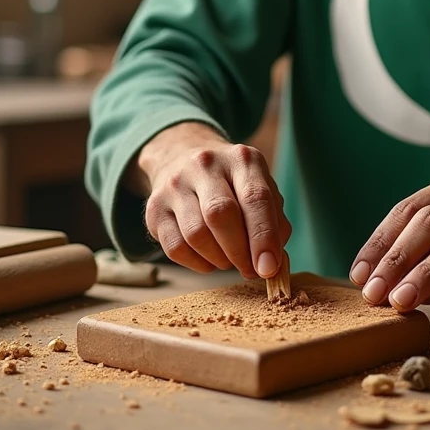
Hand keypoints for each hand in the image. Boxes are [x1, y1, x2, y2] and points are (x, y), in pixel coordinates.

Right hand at [139, 122, 290, 279]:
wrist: (183, 159)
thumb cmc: (233, 184)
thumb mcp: (261, 189)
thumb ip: (275, 223)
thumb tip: (272, 262)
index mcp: (241, 159)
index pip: (255, 197)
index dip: (264, 237)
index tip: (269, 268)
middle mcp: (205, 165)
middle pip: (220, 214)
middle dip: (239, 252)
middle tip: (250, 270)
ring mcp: (175, 185)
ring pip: (196, 234)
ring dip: (219, 259)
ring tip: (230, 260)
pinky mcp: (154, 208)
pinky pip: (175, 248)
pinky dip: (198, 264)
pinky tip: (209, 259)